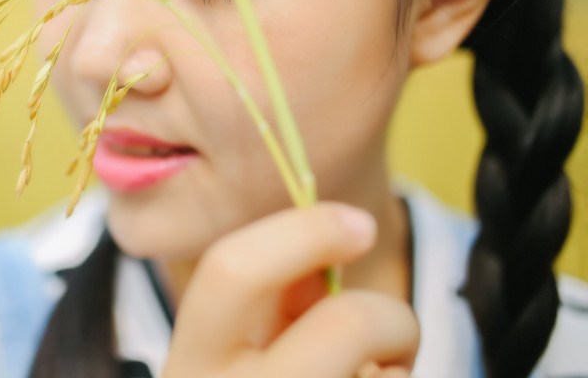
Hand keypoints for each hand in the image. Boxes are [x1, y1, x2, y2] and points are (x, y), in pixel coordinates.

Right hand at [162, 203, 418, 377]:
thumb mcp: (237, 360)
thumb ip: (272, 304)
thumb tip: (328, 247)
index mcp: (191, 367)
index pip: (231, 271)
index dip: (304, 231)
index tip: (357, 224)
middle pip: (344, 325)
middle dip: (388, 315)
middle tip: (393, 331)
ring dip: (397, 375)